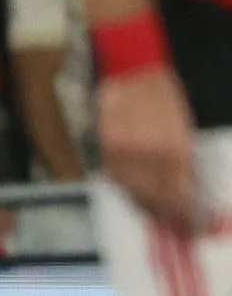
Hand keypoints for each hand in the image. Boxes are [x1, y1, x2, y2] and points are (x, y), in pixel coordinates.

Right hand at [97, 67, 198, 229]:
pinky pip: (115, 177)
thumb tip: (187, 192)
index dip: (186, 214)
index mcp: (171, 148)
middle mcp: (144, 154)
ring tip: (156, 211)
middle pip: (152, 198)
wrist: (129, 68)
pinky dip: (126, 187)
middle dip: (165, 215)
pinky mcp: (102, 146)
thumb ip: (185, 161)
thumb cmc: (162, 94)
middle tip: (176, 226)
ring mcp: (120, 152)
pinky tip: (135, 190)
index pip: (178, 194)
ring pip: (130, 190)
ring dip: (145, 204)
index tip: (194, 227)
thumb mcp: (183, 127)